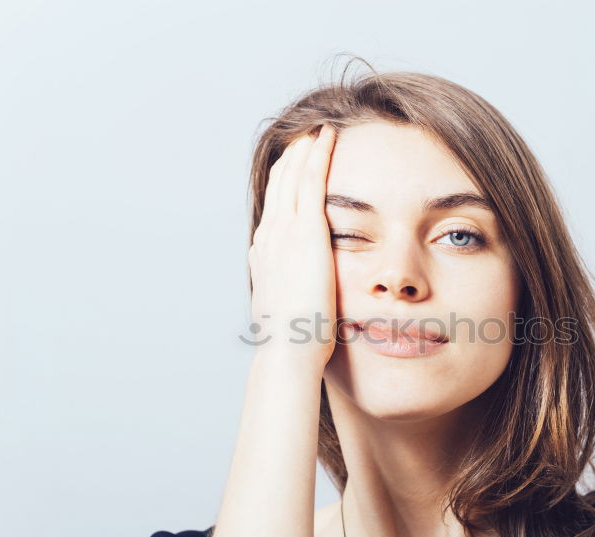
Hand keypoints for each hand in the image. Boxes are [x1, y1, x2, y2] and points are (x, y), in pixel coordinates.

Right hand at [248, 125, 338, 367]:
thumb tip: (303, 297)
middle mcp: (269, 237)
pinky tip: (329, 136)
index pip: (274, 209)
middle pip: (277, 185)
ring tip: (317, 129)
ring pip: (292, 176)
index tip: (294, 167)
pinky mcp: (305, 231)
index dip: (282, 183)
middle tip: (304, 136)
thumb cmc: (295, 341)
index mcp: (265, 255)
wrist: (289, 349)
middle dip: (290, 159)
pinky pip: (311, 181)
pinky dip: (318, 154)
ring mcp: (284, 231)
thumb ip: (296, 295)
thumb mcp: (290, 311)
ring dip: (304, 149)